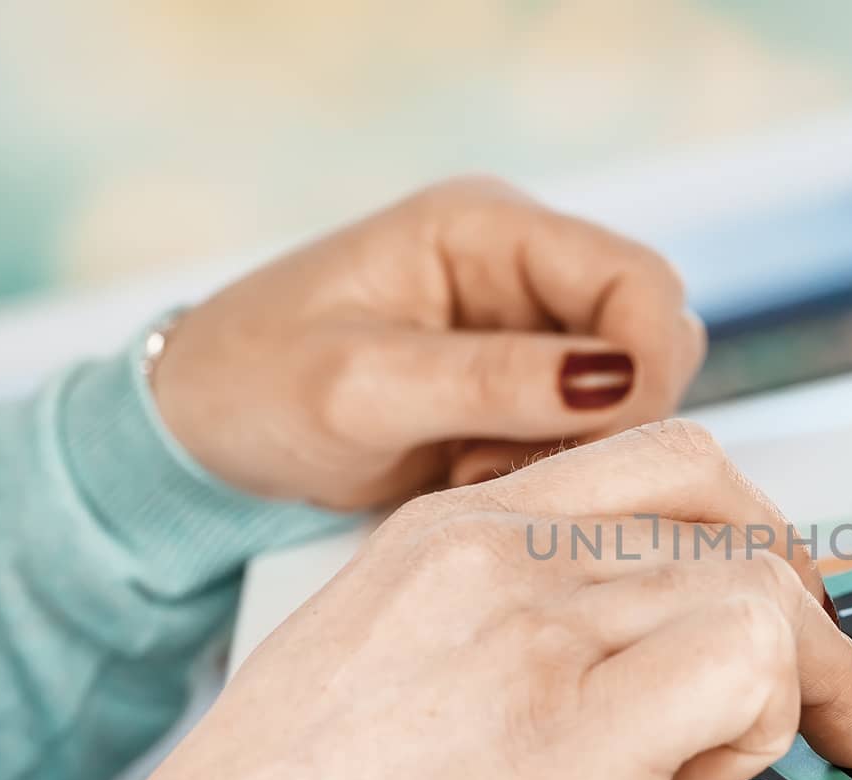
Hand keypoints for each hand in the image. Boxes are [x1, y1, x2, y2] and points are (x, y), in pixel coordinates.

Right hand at [137, 421, 851, 779]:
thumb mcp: (391, 666)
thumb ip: (509, 625)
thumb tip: (631, 647)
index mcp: (451, 531)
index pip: (658, 465)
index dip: (748, 531)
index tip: (783, 602)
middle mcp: (496, 552)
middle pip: (728, 514)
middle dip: (804, 605)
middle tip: (827, 694)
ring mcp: (533, 629)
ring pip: (756, 586)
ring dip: (785, 684)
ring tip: (717, 770)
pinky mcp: (571, 729)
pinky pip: (746, 664)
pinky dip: (763, 726)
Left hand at [149, 177, 705, 510]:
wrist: (202, 436)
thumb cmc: (254, 388)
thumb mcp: (362, 387)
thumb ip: (493, 381)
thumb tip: (624, 382)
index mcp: (486, 229)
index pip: (637, 278)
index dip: (648, 359)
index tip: (604, 434)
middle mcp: (521, 271)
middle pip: (649, 337)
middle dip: (609, 418)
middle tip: (513, 465)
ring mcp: (524, 332)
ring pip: (626, 395)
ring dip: (573, 451)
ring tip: (474, 473)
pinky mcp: (517, 390)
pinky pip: (584, 434)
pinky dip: (546, 469)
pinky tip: (471, 478)